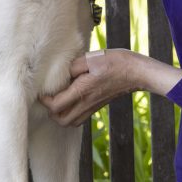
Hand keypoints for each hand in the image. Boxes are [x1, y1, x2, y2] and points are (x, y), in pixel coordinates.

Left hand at [40, 49, 181, 126]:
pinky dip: (70, 115)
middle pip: (60, 120)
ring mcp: (93, 107)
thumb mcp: (93, 58)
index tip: (44, 89)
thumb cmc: (116, 62)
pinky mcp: (98, 106)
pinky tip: (72, 101)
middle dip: (50, 111)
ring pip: (69, 123)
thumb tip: (61, 73)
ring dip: (60, 115)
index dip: (45, 99)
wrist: (137, 72)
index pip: (55, 105)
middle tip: (49, 96)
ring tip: (59, 99)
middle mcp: (86, 102)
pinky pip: (79, 119)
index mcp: (82, 90)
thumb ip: (74, 66)